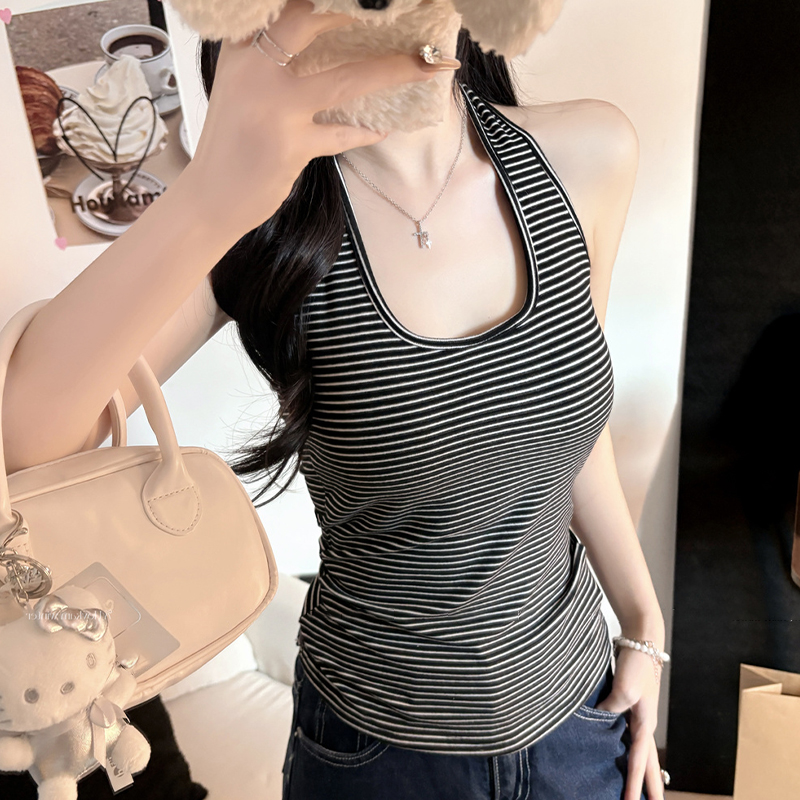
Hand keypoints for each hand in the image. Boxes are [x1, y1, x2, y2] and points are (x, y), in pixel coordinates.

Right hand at [184, 0, 447, 239]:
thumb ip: (273, 59)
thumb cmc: (232, 142)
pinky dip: (366, 131)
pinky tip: (383, 127)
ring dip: (394, 70)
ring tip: (428, 67)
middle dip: (361, 12)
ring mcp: (274, 108)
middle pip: (311, 17)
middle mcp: (254, 69)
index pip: (286, 4)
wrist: (210, 197)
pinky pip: (344, 133)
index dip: (330, 1)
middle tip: (402, 16)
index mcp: (241, 48)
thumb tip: (328, 37)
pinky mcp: (292, 145)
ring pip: (347, 79)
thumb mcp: (242, 86)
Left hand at [595, 646, 664, 799]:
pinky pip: (626, 734)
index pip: (639, 763)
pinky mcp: (628, 704)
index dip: (634, 785)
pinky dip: (626, 749)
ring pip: (639, 751)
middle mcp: (643, 724)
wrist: (641, 640)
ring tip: (639, 790)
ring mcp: (637, 714)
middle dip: (649, 787)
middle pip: (648, 764)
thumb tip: (598, 722)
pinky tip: (618, 752)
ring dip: (640, 771)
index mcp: (645, 724)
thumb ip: (611, 710)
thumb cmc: (636, 664)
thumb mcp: (624, 690)